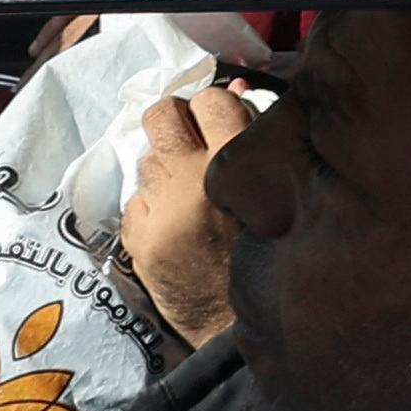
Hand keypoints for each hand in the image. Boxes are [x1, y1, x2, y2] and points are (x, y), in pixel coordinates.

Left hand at [121, 84, 254, 346]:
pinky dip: (152, 205)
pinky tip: (174, 224)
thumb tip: (233, 87)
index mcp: (234, 164)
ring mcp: (158, 208)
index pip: (210, 99)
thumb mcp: (274, 188)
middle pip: (161, 114)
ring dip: (165, 167)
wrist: (238, 324)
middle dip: (173, 120)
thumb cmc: (268, 254)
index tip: (217, 122)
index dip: (212, 106)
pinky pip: (136, 197)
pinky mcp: (136, 234)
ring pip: (148, 157)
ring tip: (187, 194)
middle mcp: (190, 179)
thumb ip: (254, 135)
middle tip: (187, 140)